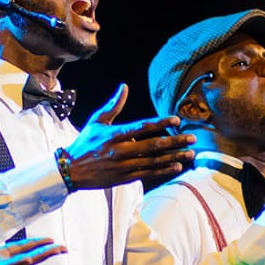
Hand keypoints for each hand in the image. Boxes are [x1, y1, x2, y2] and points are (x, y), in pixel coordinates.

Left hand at [0, 225, 66, 264]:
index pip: (17, 249)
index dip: (32, 244)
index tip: (48, 240)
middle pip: (26, 255)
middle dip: (44, 251)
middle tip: (62, 246)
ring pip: (21, 263)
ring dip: (39, 257)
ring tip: (55, 250)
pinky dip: (18, 264)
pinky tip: (30, 260)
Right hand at [63, 84, 194, 189]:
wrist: (71, 169)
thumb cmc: (85, 143)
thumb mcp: (97, 121)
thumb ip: (113, 105)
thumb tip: (124, 87)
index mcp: (115, 134)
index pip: (142, 126)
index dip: (160, 123)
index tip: (176, 120)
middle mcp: (121, 150)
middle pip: (153, 145)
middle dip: (175, 141)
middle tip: (192, 138)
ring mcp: (124, 165)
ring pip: (153, 161)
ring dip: (173, 157)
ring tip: (190, 153)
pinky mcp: (124, 178)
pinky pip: (147, 174)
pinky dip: (162, 170)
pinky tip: (177, 167)